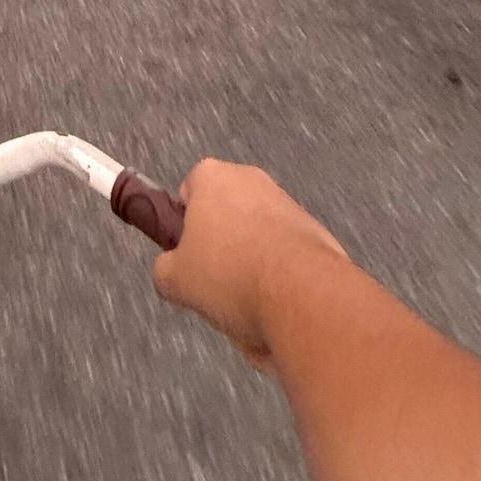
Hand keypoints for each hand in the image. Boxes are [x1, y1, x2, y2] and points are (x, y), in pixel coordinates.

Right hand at [152, 160, 347, 365]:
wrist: (303, 296)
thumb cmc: (229, 276)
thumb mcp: (175, 280)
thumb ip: (164, 269)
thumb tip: (172, 269)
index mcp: (212, 177)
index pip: (188, 192)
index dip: (185, 227)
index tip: (190, 257)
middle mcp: (251, 179)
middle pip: (226, 214)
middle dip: (221, 246)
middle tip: (216, 282)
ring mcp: (288, 203)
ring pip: (257, 236)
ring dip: (252, 264)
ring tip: (250, 302)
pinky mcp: (316, 230)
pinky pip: (287, 252)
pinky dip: (281, 274)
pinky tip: (278, 304)